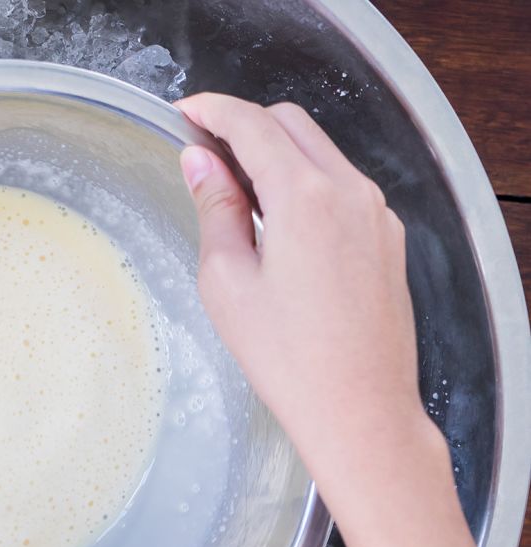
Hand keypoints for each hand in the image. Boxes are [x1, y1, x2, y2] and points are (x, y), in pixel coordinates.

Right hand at [176, 94, 432, 506]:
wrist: (359, 410)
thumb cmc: (289, 358)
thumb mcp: (228, 282)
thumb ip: (216, 209)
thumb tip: (201, 162)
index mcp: (305, 196)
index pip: (253, 124)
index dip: (212, 111)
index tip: (185, 113)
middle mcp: (350, 191)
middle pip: (292, 123)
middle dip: (245, 124)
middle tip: (203, 151)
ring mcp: (376, 213)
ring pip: (320, 151)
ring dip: (276, 152)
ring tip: (235, 188)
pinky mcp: (386, 238)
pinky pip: (342, 186)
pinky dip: (305, 181)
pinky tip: (278, 220)